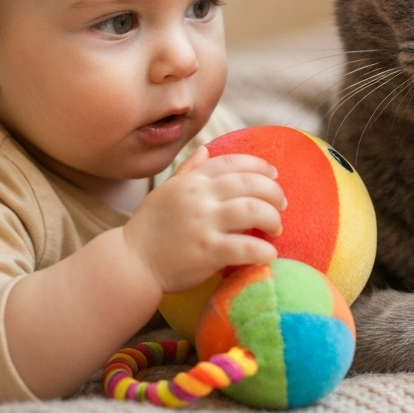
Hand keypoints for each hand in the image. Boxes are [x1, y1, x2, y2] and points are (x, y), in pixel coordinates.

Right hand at [122, 145, 284, 293]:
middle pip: (249, 183)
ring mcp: (203, 223)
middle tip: (281, 205)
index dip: (259, 166)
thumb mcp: (166, 192)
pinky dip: (263, 250)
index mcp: (192, 181)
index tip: (274, 175)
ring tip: (276, 228)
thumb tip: (205, 150)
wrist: (131, 262)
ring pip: (253, 210)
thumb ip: (188, 171)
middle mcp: (199, 197)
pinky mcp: (207, 252)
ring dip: (272, 218)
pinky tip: (269, 254)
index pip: (233, 162)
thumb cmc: (150, 228)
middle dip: (273, 192)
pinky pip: (245, 247)